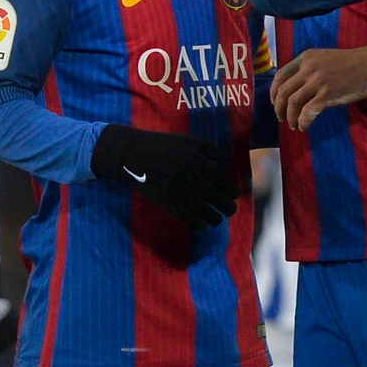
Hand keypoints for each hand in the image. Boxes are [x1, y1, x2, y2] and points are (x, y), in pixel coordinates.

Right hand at [90, 124, 239, 227]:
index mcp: (197, 160)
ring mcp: (178, 190)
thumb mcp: (188, 141)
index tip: (234, 194)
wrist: (132, 154)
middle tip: (230, 209)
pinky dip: (198, 224)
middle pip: (216, 197)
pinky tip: (203, 225)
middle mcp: (190, 176)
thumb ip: (209, 149)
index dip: (231, 189)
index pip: (222, 180)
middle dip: (227, 206)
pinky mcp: (166, 201)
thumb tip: (227, 160)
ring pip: (204, 210)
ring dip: (215, 217)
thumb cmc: (162, 145)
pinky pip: (187, 217)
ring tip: (218, 219)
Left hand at [271, 48, 366, 131]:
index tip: (275, 103)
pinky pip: (307, 112)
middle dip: (278, 108)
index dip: (274, 92)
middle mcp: (308, 68)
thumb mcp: (324, 58)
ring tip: (293, 125)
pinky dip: (302, 122)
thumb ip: (309, 68)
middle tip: (281, 119)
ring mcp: (318, 81)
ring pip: (293, 103)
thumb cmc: (350, 63)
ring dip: (290, 117)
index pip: (280, 75)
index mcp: (306, 58)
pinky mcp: (328, 94)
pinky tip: (304, 126)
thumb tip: (295, 87)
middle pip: (283, 91)